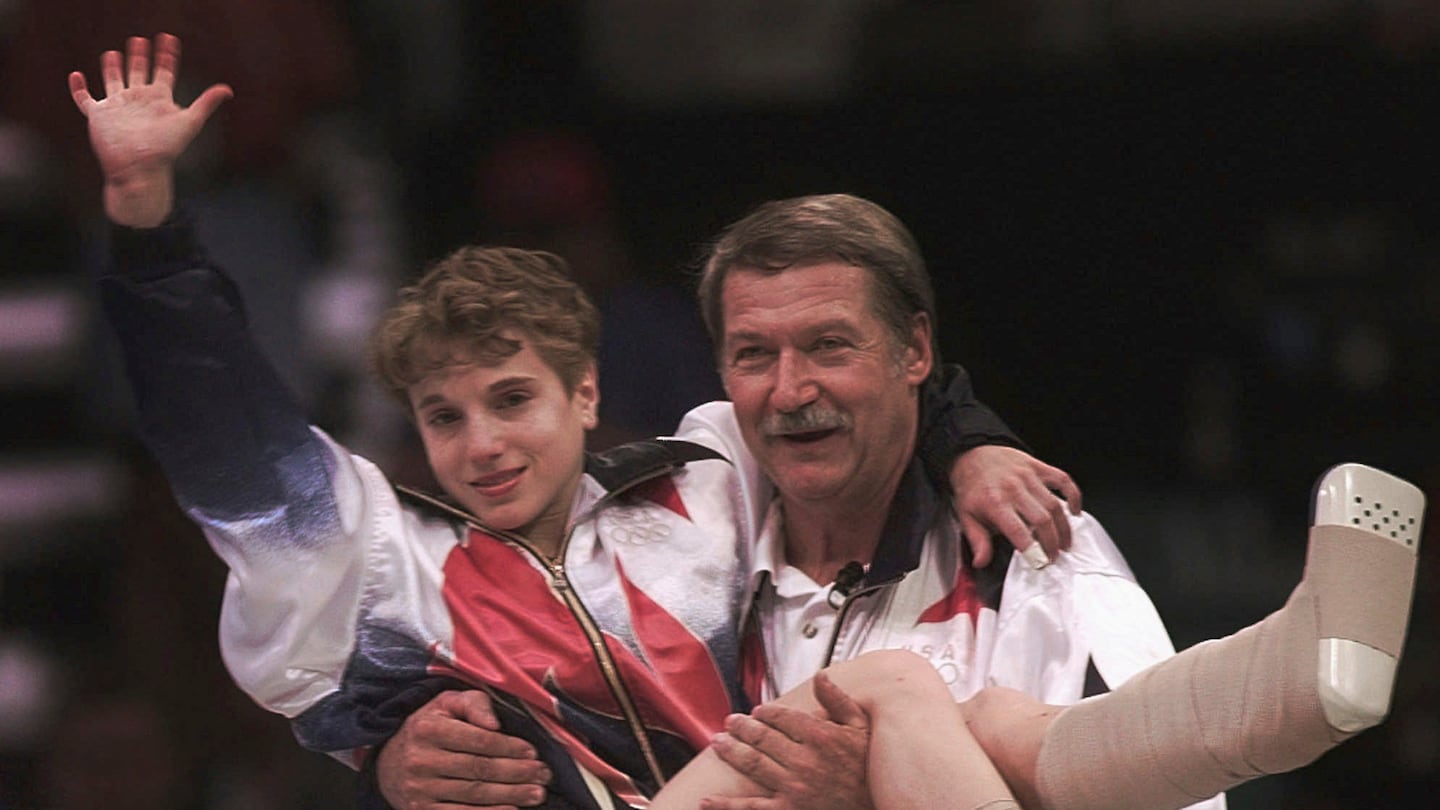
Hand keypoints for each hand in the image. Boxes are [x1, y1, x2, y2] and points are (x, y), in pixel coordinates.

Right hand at [68, 33, 232, 226]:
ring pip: (114, 81)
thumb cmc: (165, 149)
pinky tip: (76, 76)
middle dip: (140, 56)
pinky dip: (79, 88)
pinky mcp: (98, 116)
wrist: (140, 169)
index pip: (164, 71)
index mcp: (158, 99)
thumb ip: (206, 104)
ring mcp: (118, 107)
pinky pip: (84, 99)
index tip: (169, 39)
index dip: (166, 55)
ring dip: (113, 68)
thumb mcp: (189, 122)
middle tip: (140, 40)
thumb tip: (227, 90)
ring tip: (113, 53)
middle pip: (139, 72)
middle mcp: (138, 100)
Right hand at [377, 690, 551, 808]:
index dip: (509, 747)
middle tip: (544, 775)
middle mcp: (421, 760)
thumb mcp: (446, 704)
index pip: (477, 740)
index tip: (533, 752)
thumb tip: (495, 724)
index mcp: (428, 729)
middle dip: (517, 773)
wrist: (387, 761)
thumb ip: (474, 704)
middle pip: (479, 769)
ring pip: (474, 794)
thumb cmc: (428, 726)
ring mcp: (420, 789)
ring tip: (537, 793)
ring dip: (511, 795)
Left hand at [700, 672, 872, 809]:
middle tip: (730, 721)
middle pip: (763, 737)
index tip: (758, 711)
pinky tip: (707, 801)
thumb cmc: (870, 769)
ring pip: (753, 763)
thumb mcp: (862, 729)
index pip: (783, 717)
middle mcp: (804, 760)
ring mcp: (793, 787)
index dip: (766, 712)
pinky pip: (751, 807)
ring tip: (718, 742)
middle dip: (742, 727)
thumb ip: (839, 701)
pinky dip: (726, 805)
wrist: (879, 806)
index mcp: (821, 736)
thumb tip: (821, 675)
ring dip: (731, 751)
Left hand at [950, 445, 1081, 567]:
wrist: (972, 455)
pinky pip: (1063, 480)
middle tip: (1053, 556)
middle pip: (1042, 519)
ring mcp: (1028, 476)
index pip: (1018, 531)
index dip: (1032, 550)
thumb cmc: (972, 486)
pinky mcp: (1038, 467)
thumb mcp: (966, 516)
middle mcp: (1013, 488)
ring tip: (1064, 543)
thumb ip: (977, 541)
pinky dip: (1073, 496)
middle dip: (1052, 543)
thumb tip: (981, 562)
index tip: (1039, 563)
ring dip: (1064, 527)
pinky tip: (1074, 511)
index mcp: (995, 503)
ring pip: (1055, 504)